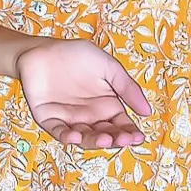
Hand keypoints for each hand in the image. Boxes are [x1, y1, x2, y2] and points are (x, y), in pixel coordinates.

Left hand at [15, 38, 153, 148]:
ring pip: (85, 138)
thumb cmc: (77, 56)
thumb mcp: (108, 67)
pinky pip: (59, 132)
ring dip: (95, 141)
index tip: (137, 137)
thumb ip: (127, 87)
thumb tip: (147, 112)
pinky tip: (75, 136)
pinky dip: (67, 137)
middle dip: (115, 140)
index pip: (122, 126)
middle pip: (106, 135)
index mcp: (107, 106)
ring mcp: (70, 120)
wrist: (43, 48)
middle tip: (123, 139)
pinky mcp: (50, 119)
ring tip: (104, 139)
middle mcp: (90, 117)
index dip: (130, 134)